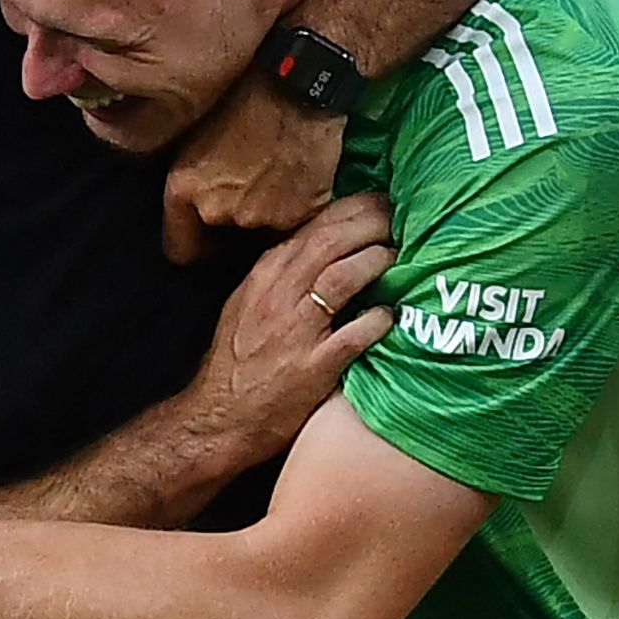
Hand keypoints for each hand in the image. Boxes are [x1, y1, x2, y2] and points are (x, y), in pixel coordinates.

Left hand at [162, 77, 346, 263]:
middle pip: (224, 236)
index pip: (181, 250)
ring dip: (266, 212)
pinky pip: (295, 223)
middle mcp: (218, 210)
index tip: (205, 239)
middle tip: (249, 181)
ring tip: (276, 174)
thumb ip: (189, 179)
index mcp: (184, 189)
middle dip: (233, 219)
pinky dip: (297, 208)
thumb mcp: (195, 132)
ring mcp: (261, 216)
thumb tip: (191, 201)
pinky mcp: (300, 214)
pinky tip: (297, 177)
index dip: (194, 244)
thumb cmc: (246, 93)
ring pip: (261, 230)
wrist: (295, 82)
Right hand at [172, 193, 397, 472]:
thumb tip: (325, 245)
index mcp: (266, 276)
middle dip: (370, 222)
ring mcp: (296, 330)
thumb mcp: (250, 303)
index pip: (312, 227)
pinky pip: (354, 335)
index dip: (351, 209)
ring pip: (342, 277)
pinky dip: (377, 320)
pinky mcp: (313, 367)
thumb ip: (284, 273)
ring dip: (376, 260)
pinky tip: (390, 314)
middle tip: (398, 215)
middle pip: (331, 241)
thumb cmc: (239, 361)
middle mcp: (279, 295)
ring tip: (398, 254)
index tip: (379, 200)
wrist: (219, 418)